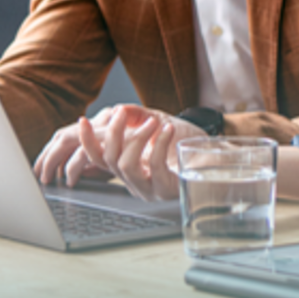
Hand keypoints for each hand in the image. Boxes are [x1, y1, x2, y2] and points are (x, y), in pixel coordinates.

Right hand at [34, 104, 204, 201]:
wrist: (215, 157)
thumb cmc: (187, 142)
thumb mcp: (159, 122)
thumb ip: (138, 116)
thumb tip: (119, 108)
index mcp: (129, 167)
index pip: (98, 158)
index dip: (87, 141)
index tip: (83, 120)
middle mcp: (135, 180)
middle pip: (109, 160)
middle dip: (113, 133)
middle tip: (122, 114)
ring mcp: (149, 188)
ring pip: (126, 165)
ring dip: (136, 139)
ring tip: (152, 122)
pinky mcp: (166, 189)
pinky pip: (154, 167)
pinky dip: (158, 144)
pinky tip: (167, 130)